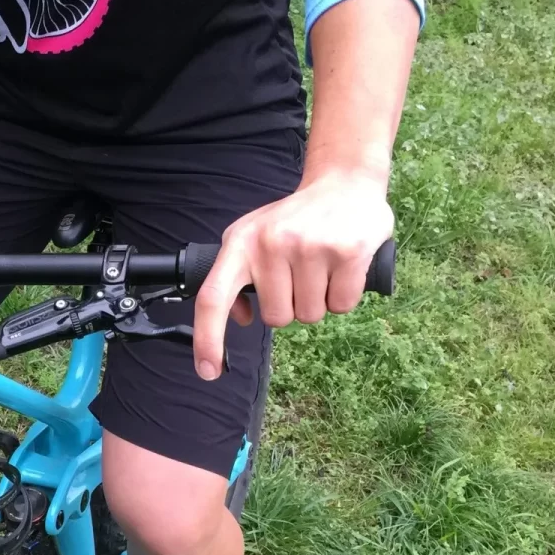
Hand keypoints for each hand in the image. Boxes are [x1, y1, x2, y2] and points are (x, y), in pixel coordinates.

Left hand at [192, 170, 393, 380]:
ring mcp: (309, 247)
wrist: (344, 183)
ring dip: (318, 301)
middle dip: (291, 306)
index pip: (212, 298)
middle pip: (276, 319)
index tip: (207, 371)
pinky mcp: (347, 252)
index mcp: (240, 243)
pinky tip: (342, 268)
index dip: (207, 339)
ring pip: (310, 315)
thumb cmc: (294, 219)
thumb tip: (241, 318)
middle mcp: (271, 244)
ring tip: (321, 267)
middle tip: (300, 274)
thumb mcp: (252, 237)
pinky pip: (342, 305)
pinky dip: (344, 296)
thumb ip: (237, 276)